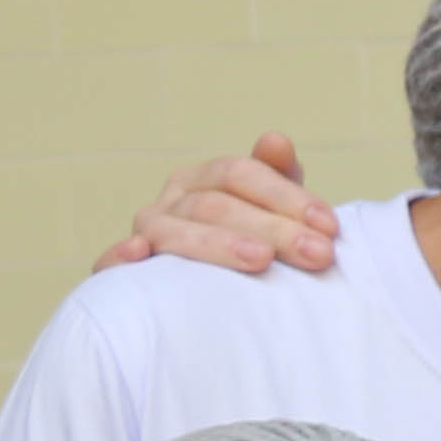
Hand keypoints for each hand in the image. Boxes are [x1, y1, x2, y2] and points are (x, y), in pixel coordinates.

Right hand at [95, 135, 335, 276]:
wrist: (206, 299)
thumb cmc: (248, 248)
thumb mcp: (269, 212)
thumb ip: (278, 178)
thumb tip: (275, 140)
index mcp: (203, 180)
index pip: (240, 174)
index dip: (286, 196)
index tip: (330, 227)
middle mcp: (170, 202)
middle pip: (217, 205)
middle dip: (273, 229)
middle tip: (319, 254)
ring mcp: (144, 236)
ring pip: (176, 232)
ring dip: (219, 245)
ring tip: (261, 259)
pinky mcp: (122, 275)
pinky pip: (109, 264)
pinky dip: (119, 257)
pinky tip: (139, 254)